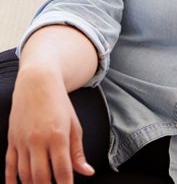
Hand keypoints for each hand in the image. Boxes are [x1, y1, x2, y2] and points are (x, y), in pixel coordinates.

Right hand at [5, 68, 93, 182]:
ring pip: (24, 175)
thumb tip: (87, 172)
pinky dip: (11, 181)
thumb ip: (78, 151)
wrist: (38, 83)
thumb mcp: (74, 124)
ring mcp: (22, 141)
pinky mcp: (11, 140)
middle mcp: (38, 140)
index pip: (62, 170)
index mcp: (58, 135)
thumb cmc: (59, 103)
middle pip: (41, 177)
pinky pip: (9, 166)